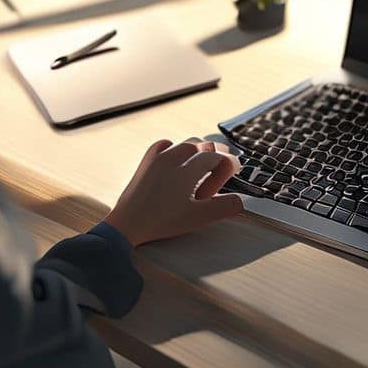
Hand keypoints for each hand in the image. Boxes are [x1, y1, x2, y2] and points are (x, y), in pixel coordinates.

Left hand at [105, 138, 242, 246]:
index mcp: (188, 170)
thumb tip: (239, 201)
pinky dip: (175, 150)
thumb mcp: (198, 218)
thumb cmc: (160, 221)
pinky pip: (164, 145)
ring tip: (202, 170)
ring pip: (185, 144)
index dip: (228, 167)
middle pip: (203, 146)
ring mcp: (158, 158)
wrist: (127, 224)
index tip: (234, 174)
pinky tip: (177, 163)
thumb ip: (223, 208)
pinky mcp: (146, 162)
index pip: (217, 157)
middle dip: (215, 157)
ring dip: (198, 153)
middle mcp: (173, 158)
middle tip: (220, 174)